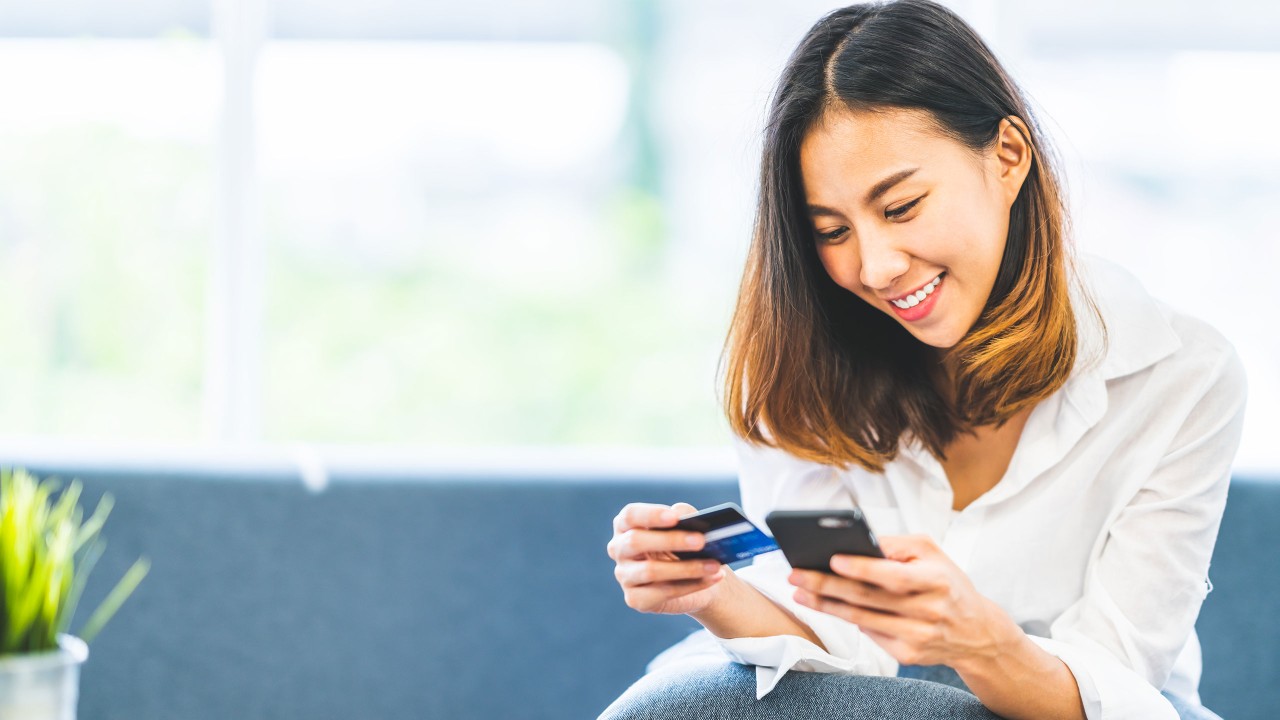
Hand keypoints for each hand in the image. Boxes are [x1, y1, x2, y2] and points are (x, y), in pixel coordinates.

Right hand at [607, 502, 728, 614]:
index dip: (651, 515)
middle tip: (701, 541)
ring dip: (687, 568)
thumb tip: (685, 517)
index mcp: (627, 524)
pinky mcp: (635, 599)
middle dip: (671, 540)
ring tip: (714, 565)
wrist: (698, 576)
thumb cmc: (687, 545)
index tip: (675, 518)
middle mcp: (619, 548)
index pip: (630, 515)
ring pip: (650, 571)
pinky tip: (711, 578)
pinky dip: (691, 586)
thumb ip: (685, 516)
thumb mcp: (687, 526)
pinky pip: (662, 593)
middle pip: (636, 541)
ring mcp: (624, 575)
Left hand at [787, 534, 1009, 667]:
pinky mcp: (908, 654)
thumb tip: (859, 542)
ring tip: (800, 591)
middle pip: (869, 598)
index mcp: (936, 580)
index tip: (832, 559)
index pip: (894, 576)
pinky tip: (826, 606)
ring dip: (826, 604)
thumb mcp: (932, 554)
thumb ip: (897, 545)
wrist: (976, 632)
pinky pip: (869, 634)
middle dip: (827, 585)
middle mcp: (929, 611)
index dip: (863, 568)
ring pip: (862, 619)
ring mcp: (918, 636)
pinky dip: (846, 619)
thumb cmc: (947, 583)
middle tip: (796, 574)